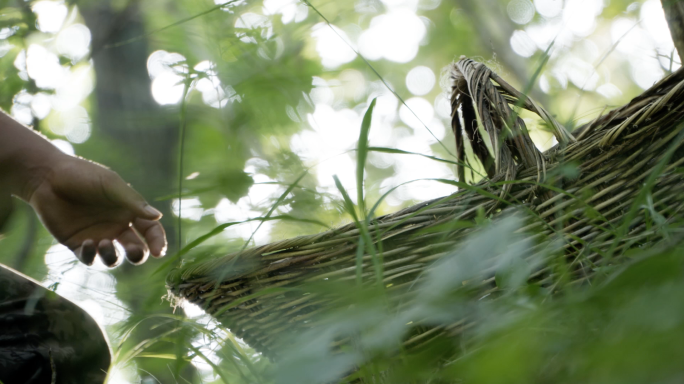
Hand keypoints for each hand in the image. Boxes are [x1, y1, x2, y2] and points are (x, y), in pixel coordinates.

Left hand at [26, 154, 166, 266]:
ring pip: (113, 259)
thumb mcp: (111, 185)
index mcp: (128, 211)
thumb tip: (157, 216)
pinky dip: (91, 255)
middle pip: (136, 249)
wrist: (47, 178)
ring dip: (112, 256)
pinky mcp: (77, 244)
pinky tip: (87, 242)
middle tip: (132, 251)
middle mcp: (116, 226)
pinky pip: (89, 259)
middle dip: (138, 255)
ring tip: (104, 243)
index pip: (150, 230)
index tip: (159, 252)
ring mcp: (97, 237)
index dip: (158, 241)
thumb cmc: (82, 176)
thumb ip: (133, 202)